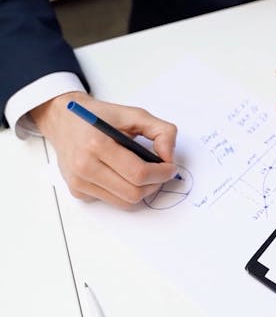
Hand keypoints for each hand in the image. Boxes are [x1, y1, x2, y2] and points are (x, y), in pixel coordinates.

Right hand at [31, 91, 177, 208]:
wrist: (64, 120)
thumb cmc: (99, 116)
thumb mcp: (134, 114)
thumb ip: (161, 131)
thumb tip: (169, 157)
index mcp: (97, 144)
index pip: (138, 173)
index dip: (161, 173)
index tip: (170, 167)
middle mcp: (84, 167)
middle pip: (133, 193)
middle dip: (154, 184)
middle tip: (161, 172)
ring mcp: (79, 182)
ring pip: (124, 202)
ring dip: (141, 191)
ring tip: (144, 173)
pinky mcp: (77, 192)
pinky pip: (111, 201)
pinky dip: (123, 191)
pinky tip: (121, 174)